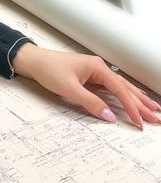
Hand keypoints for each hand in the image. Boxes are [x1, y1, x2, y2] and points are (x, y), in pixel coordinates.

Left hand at [11, 43, 160, 129]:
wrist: (33, 61)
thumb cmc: (48, 70)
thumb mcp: (69, 89)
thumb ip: (90, 103)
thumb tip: (109, 116)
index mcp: (97, 67)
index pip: (120, 90)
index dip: (131, 107)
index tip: (139, 121)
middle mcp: (99, 68)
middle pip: (125, 88)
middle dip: (142, 103)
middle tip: (157, 117)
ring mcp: (96, 72)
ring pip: (121, 88)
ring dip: (136, 99)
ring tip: (152, 109)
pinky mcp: (90, 78)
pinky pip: (112, 88)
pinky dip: (123, 96)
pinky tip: (132, 100)